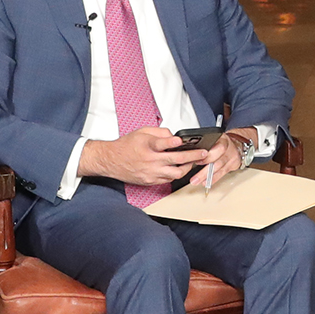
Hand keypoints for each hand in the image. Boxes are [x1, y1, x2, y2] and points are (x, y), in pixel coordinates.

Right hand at [81, 128, 209, 187]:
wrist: (111, 161)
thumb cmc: (126, 146)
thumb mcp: (141, 132)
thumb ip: (159, 132)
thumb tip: (174, 136)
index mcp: (147, 146)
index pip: (161, 144)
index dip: (172, 142)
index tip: (181, 141)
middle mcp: (149, 161)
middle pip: (175, 161)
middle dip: (192, 157)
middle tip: (203, 154)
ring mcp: (151, 173)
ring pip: (175, 174)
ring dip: (187, 168)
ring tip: (193, 162)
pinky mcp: (150, 181)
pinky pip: (168, 179)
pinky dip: (176, 174)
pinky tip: (180, 168)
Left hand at [197, 129, 252, 188]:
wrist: (237, 145)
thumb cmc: (220, 143)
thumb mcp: (212, 139)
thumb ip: (202, 144)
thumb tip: (187, 154)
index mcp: (219, 138)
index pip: (212, 145)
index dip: (204, 154)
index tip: (195, 160)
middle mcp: (227, 146)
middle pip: (216, 157)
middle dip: (204, 168)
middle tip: (194, 177)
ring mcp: (231, 155)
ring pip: (219, 167)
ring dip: (207, 176)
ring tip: (197, 181)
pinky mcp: (233, 164)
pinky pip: (223, 173)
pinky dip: (213, 178)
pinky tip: (206, 182)